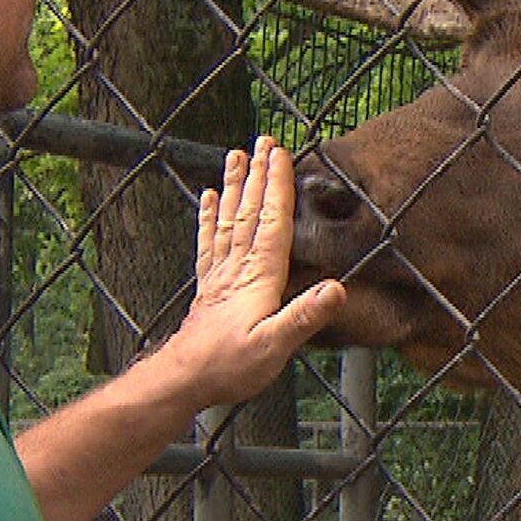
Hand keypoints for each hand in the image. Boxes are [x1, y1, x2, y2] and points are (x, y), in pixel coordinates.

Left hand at [150, 137, 344, 410]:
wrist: (183, 379)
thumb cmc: (229, 366)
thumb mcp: (274, 347)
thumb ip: (304, 316)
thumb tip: (337, 288)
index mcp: (259, 277)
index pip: (272, 223)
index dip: (277, 187)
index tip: (280, 154)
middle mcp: (238, 268)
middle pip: (249, 211)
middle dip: (257, 175)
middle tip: (262, 141)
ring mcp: (220, 275)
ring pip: (228, 219)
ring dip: (233, 186)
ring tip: (235, 155)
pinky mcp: (208, 287)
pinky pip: (208, 242)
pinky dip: (208, 216)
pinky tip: (207, 198)